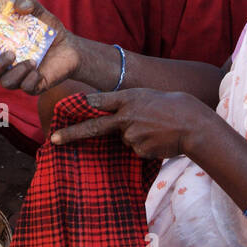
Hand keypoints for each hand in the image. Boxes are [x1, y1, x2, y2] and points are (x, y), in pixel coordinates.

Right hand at [0, 0, 81, 91]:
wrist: (70, 46)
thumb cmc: (47, 29)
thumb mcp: (38, 11)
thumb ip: (27, 2)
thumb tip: (19, 6)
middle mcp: (4, 64)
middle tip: (10, 54)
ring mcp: (18, 77)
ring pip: (6, 83)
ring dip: (17, 72)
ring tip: (31, 60)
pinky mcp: (33, 86)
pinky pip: (26, 89)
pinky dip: (30, 79)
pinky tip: (38, 69)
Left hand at [50, 87, 200, 159]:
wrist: (193, 124)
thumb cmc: (171, 106)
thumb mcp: (146, 95)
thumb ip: (126, 103)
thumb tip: (112, 118)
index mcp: (127, 98)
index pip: (99, 102)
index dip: (83, 106)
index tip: (66, 108)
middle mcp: (126, 116)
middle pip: (94, 127)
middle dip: (71, 135)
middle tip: (53, 140)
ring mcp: (132, 135)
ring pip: (123, 140)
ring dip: (135, 136)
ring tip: (154, 128)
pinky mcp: (140, 150)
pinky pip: (135, 150)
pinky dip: (144, 146)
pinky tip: (158, 139)